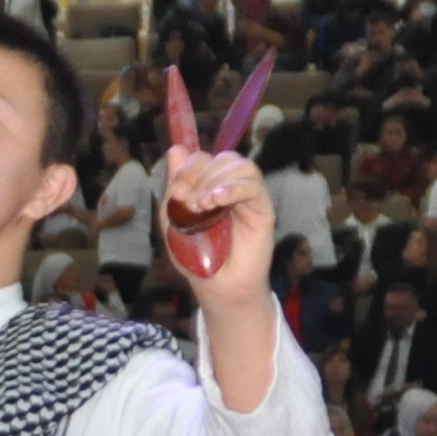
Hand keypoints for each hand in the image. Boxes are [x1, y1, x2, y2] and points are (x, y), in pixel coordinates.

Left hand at [163, 148, 270, 280]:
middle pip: (220, 158)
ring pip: (238, 165)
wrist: (216, 287)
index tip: (176, 194)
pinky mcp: (262, 207)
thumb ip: (175, 186)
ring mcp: (247, 195)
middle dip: (198, 176)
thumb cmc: (195, 257)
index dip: (186, 169)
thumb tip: (175, 149)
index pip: (201, 158)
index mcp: (207, 186)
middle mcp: (229, 186)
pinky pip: (253, 184)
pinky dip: (233, 187)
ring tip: (202, 206)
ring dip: (215, 181)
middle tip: (189, 204)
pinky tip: (218, 201)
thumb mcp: (174, 219)